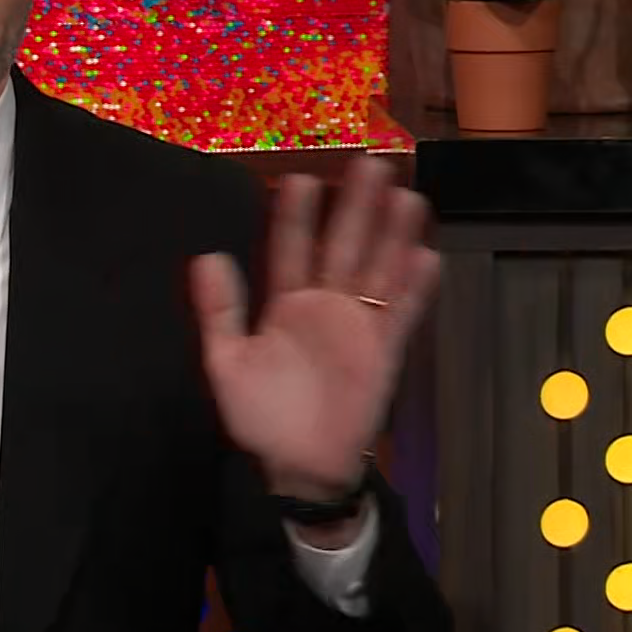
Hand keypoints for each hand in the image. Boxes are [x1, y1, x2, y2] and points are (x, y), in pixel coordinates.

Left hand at [193, 156, 438, 500]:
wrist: (299, 466)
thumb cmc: (261, 417)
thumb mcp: (227, 364)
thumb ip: (219, 312)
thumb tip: (206, 258)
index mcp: (284, 304)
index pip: (291, 249)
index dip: (296, 216)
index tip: (300, 178)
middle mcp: (324, 306)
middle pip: (342, 246)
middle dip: (355, 207)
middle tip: (370, 165)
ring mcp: (357, 326)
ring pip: (377, 270)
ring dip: (392, 235)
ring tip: (406, 197)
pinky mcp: (383, 352)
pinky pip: (402, 314)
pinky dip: (415, 289)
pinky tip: (426, 257)